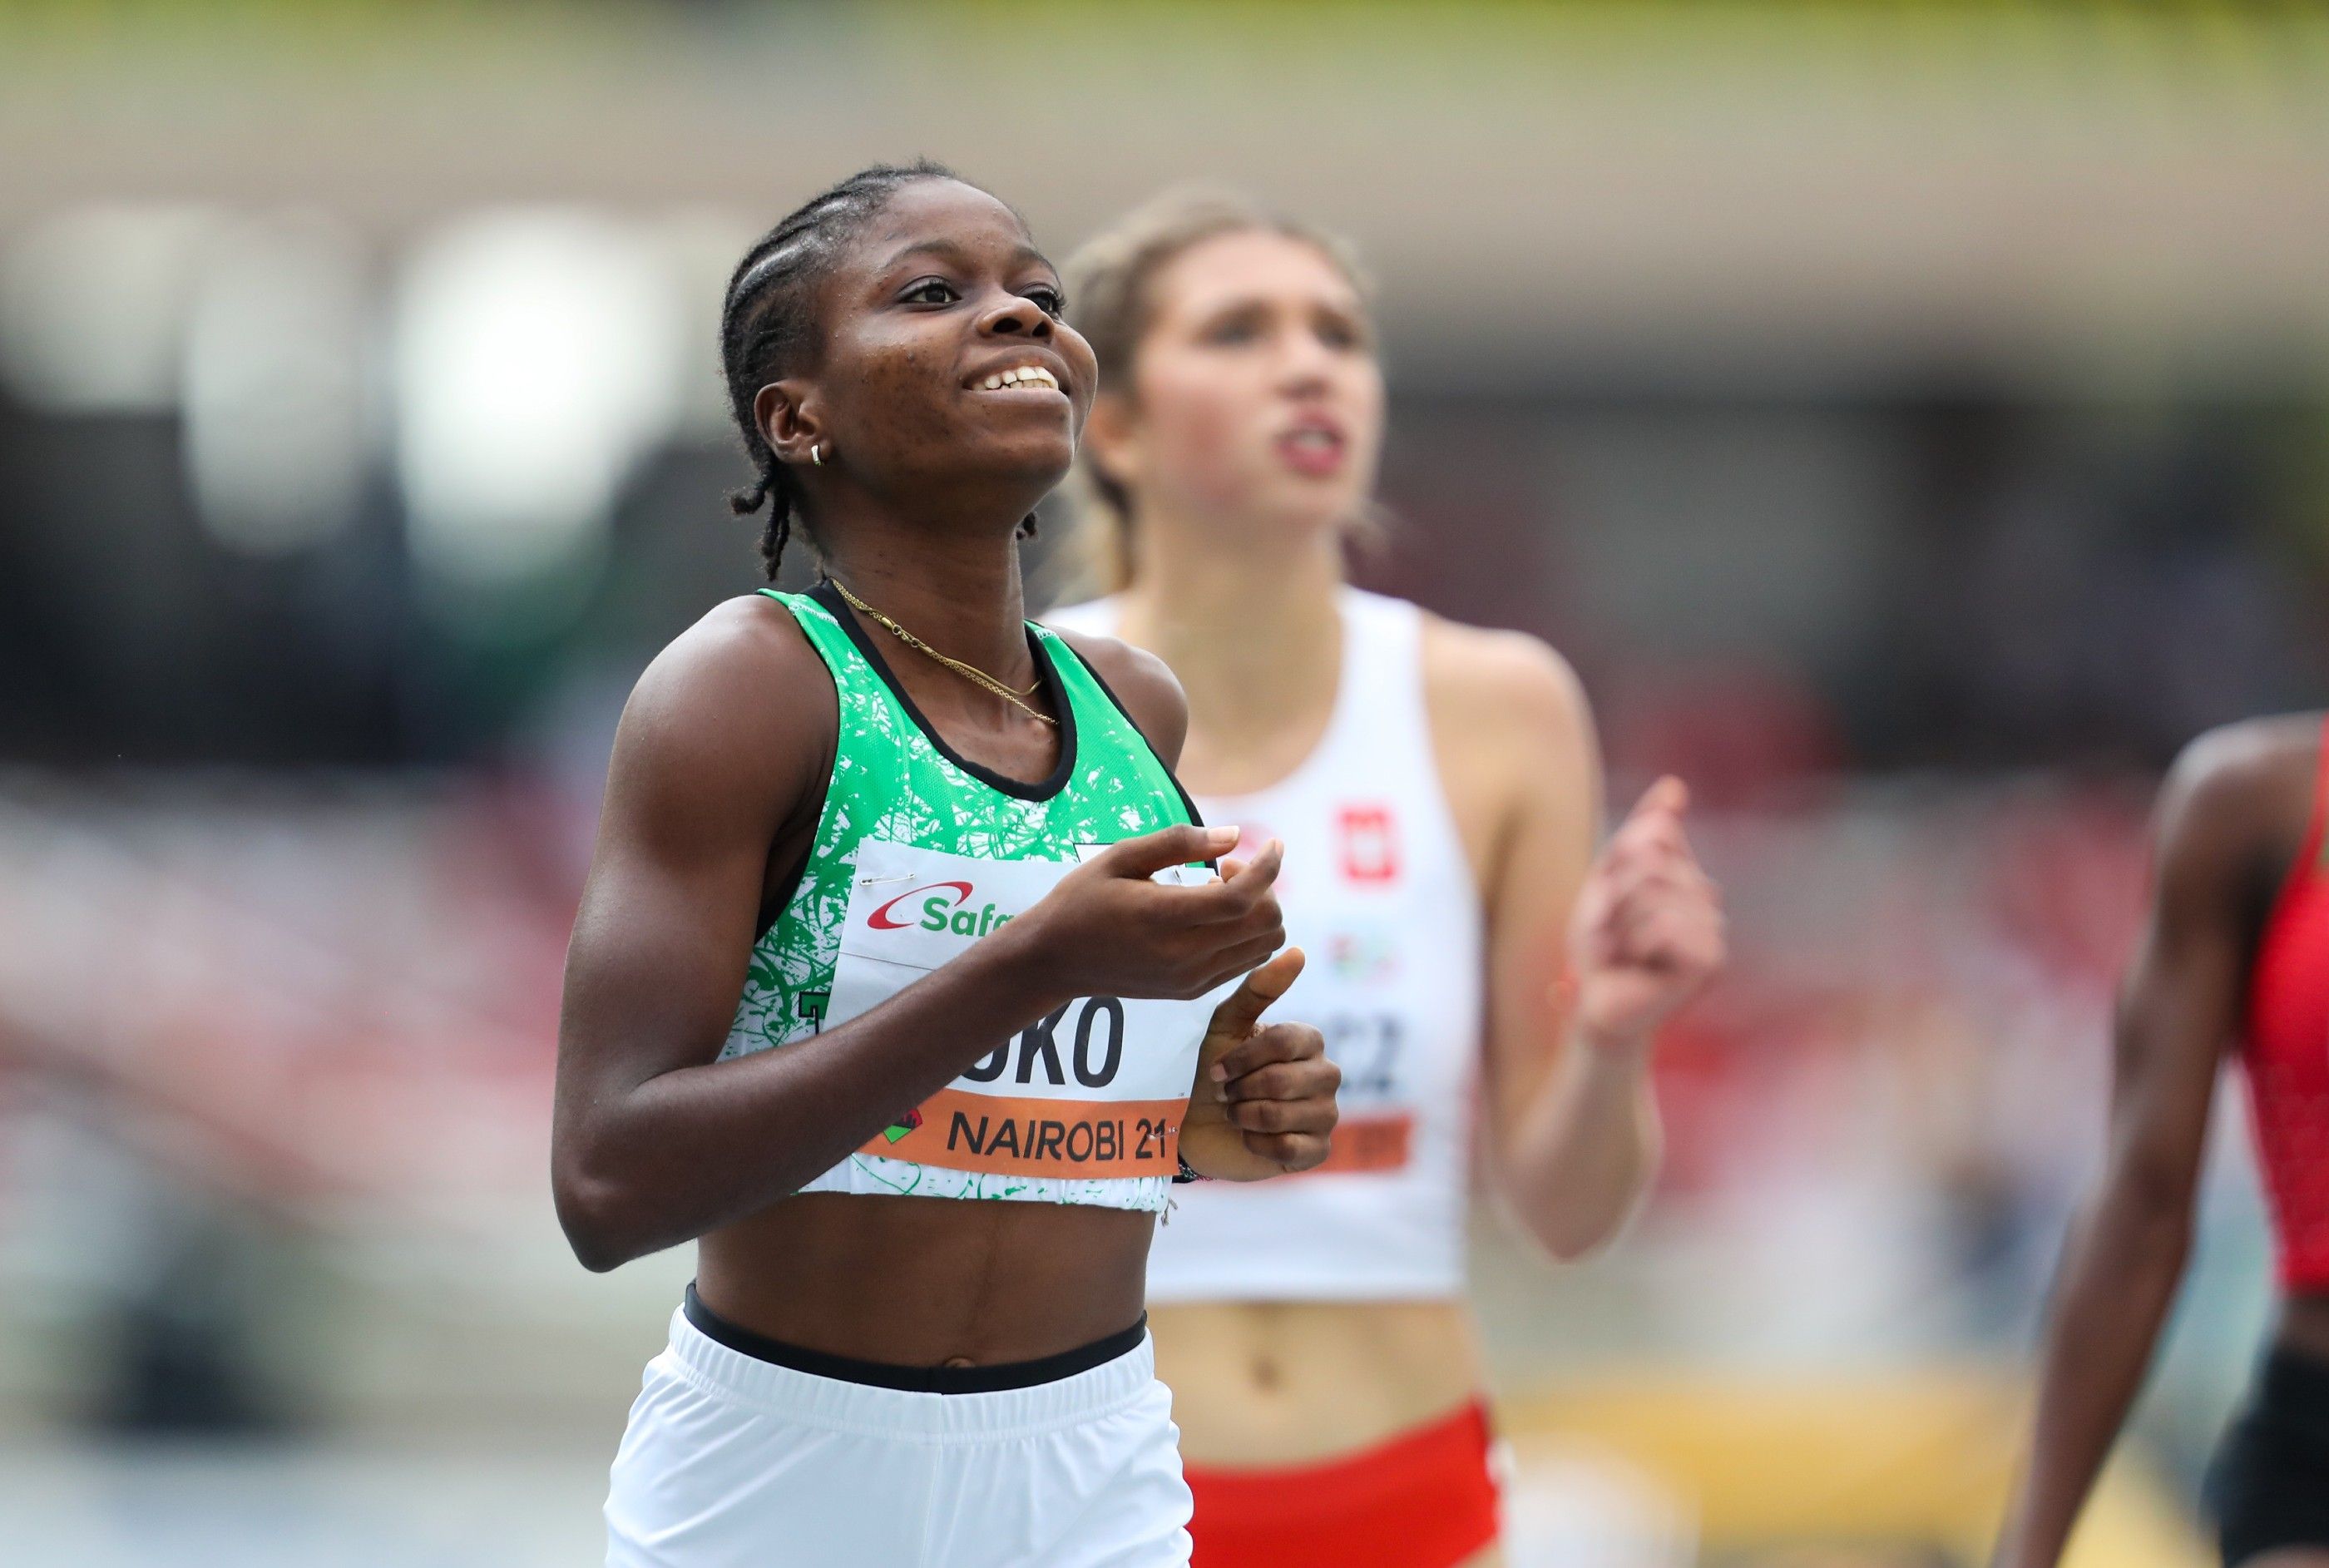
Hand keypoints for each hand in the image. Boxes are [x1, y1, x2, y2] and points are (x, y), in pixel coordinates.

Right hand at [1005, 824, 1285, 1004]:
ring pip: (1264, 946)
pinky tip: (1214, 916)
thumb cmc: (1083, 899)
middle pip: (1265, 923)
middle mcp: (1183, 955)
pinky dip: (1248, 934)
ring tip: (1220, 891)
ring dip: (1259, 911)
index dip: (1269, 868)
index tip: (1275, 843)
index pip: (1242, 898)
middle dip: (1265, 888)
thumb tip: (1235, 835)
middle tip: (1230, 868)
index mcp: (1163, 917)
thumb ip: (1179, 842)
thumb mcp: (1120, 856)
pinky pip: (1246, 963)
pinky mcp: (1193, 992)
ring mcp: (1191, 979)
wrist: (1055, 961)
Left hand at [1180, 947, 1338, 1178]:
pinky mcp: (1317, 1151)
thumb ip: (1259, 989)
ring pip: (1286, 1116)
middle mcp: (1326, 1076)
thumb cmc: (1214, 1070)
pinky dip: (1258, 1144)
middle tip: (1227, 1095)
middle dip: (1243, 1090)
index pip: (1288, 1042)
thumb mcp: (1227, 1026)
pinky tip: (1250, 1138)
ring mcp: (1325, 1114)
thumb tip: (1297, 951)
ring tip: (1236, 1115)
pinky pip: (1291, 1149)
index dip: (1246, 1058)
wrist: (1196, 1127)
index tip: (1219, 1070)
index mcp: (1308, 1042)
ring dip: (1245, 1117)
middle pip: (1286, 1080)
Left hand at [1566, 776, 1725, 1051]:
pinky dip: (1633, 946)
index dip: (1613, 865)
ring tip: (1622, 953)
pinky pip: (1662, 926)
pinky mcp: (1711, 960)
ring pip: (1652, 891)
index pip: (1652, 832)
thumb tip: (1675, 786)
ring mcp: (1714, 929)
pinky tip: (1638, 969)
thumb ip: (1640, 835)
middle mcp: (1707, 898)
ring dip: (1617, 925)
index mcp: (1687, 875)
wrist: (1598, 1008)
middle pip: (1649, 858)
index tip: (1609, 902)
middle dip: (1611, 897)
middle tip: (1612, 936)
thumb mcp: (1608, 881)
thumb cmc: (1600, 950)